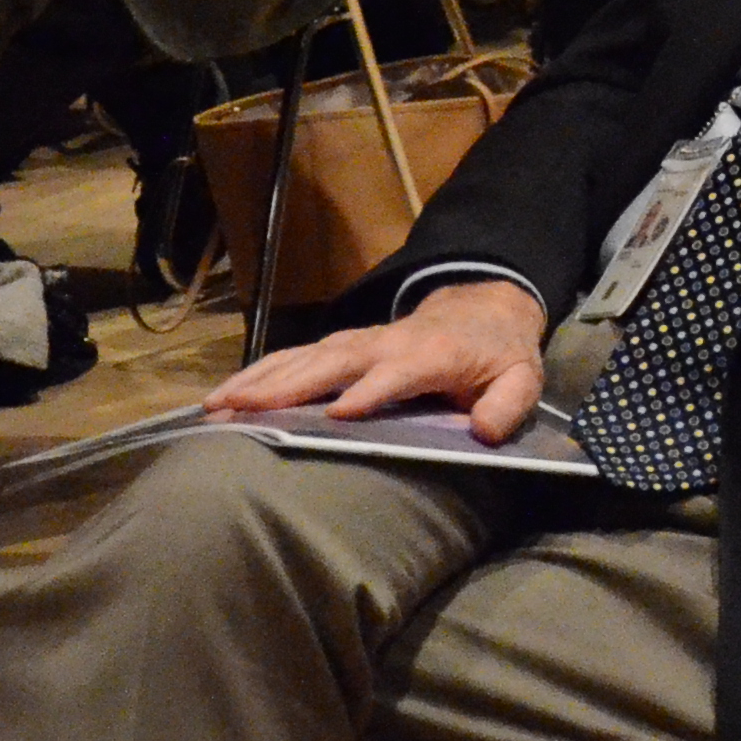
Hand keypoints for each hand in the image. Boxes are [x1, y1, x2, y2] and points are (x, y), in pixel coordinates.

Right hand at [213, 275, 553, 438]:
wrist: (484, 309)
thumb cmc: (499, 355)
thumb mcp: (523, 379)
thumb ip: (509, 404)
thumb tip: (484, 432)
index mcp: (432, 355)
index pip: (397, 372)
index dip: (370, 391)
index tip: (337, 414)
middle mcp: (387, 344)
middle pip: (334, 362)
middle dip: (289, 385)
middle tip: (243, 410)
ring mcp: (359, 341)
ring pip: (304, 357)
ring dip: (260, 379)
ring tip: (217, 405)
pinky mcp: (341, 345)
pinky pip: (294, 356)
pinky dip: (259, 372)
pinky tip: (224, 393)